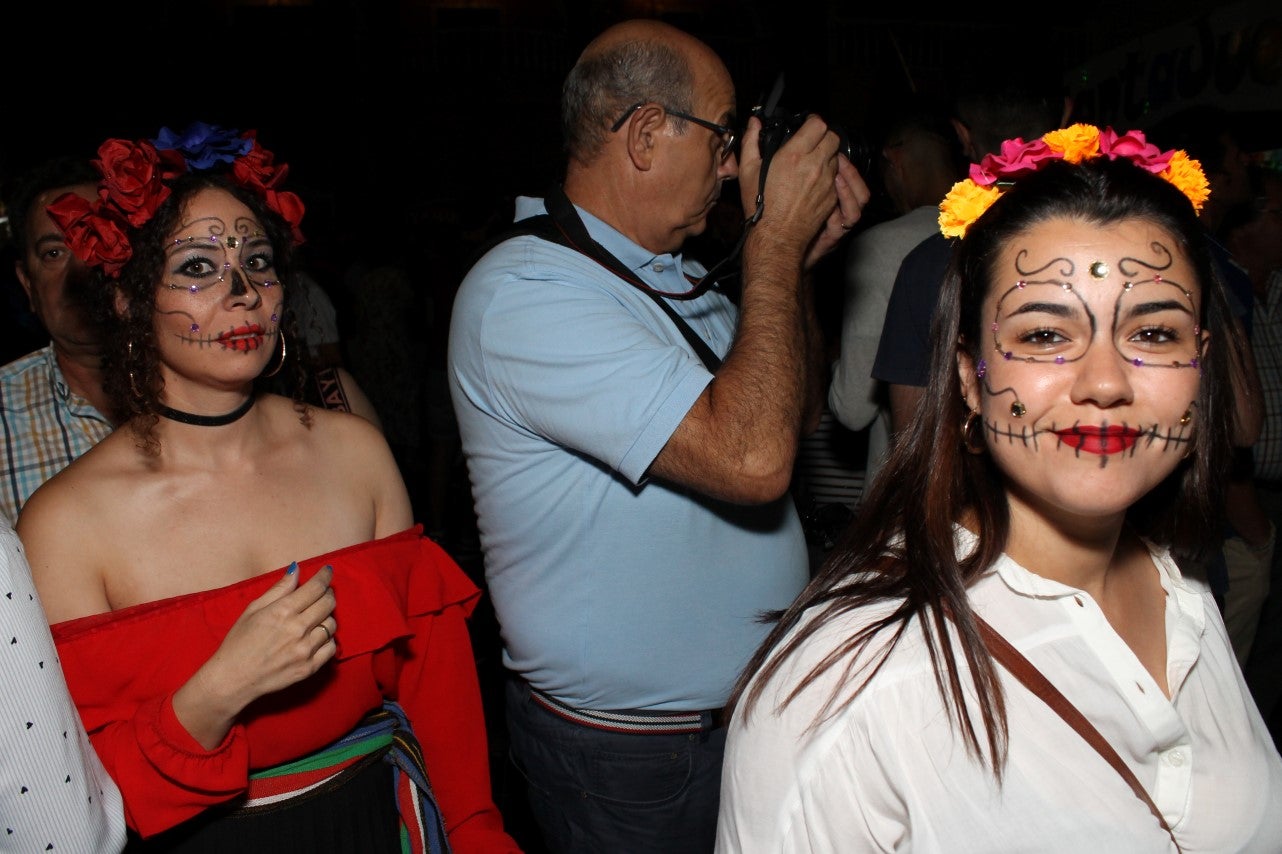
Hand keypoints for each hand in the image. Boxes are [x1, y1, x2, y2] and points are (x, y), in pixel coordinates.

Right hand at [200, 564, 336, 714]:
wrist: (233, 679)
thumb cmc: (239, 642)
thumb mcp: (253, 610)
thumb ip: (278, 589)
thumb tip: (296, 569)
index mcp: (283, 611)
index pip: (315, 588)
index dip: (324, 576)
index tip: (327, 571)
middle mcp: (298, 629)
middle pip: (328, 603)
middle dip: (328, 593)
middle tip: (322, 593)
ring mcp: (305, 650)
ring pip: (332, 624)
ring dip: (326, 617)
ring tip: (314, 617)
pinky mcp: (309, 667)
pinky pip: (331, 647)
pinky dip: (327, 639)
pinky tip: (316, 637)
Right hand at [737, 114, 869, 270]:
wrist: (778, 236)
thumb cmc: (761, 206)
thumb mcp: (747, 171)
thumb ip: (750, 142)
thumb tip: (753, 123)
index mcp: (794, 154)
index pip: (818, 125)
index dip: (814, 123)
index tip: (807, 126)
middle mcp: (814, 165)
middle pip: (833, 138)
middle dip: (824, 137)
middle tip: (812, 143)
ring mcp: (826, 181)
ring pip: (837, 157)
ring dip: (827, 156)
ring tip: (812, 163)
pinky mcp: (832, 196)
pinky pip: (836, 178)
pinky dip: (828, 175)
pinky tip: (814, 182)